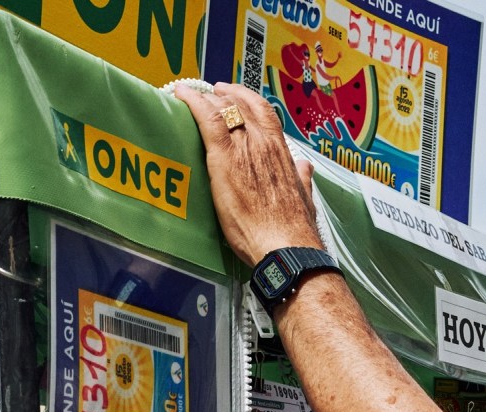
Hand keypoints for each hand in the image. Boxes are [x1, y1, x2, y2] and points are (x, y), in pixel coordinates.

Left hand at [174, 81, 323, 265]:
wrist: (284, 244)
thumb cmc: (293, 230)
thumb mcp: (304, 197)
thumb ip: (301, 178)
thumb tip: (304, 169)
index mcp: (280, 150)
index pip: (263, 111)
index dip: (246, 99)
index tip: (236, 96)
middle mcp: (262, 141)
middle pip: (240, 105)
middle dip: (224, 96)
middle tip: (211, 94)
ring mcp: (243, 146)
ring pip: (222, 108)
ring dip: (207, 99)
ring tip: (193, 96)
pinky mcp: (224, 157)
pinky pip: (206, 118)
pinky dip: (192, 102)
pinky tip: (181, 95)